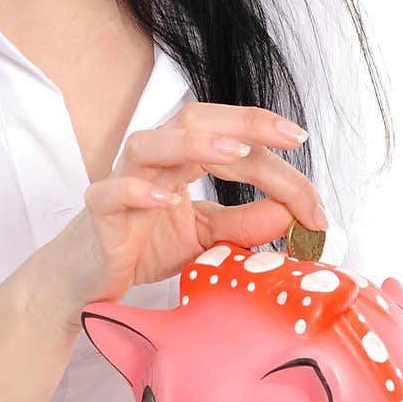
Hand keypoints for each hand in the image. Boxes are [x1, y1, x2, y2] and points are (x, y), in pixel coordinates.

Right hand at [39, 102, 326, 327]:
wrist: (88, 281)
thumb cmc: (142, 246)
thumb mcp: (207, 237)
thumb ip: (246, 223)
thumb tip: (292, 213)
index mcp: (181, 159)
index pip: (233, 142)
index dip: (276, 161)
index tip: (315, 196)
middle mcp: (153, 159)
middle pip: (195, 120)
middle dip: (245, 123)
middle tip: (290, 138)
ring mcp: (121, 180)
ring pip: (150, 143)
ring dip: (195, 144)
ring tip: (235, 154)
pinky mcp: (99, 212)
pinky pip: (112, 192)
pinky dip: (138, 190)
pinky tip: (166, 199)